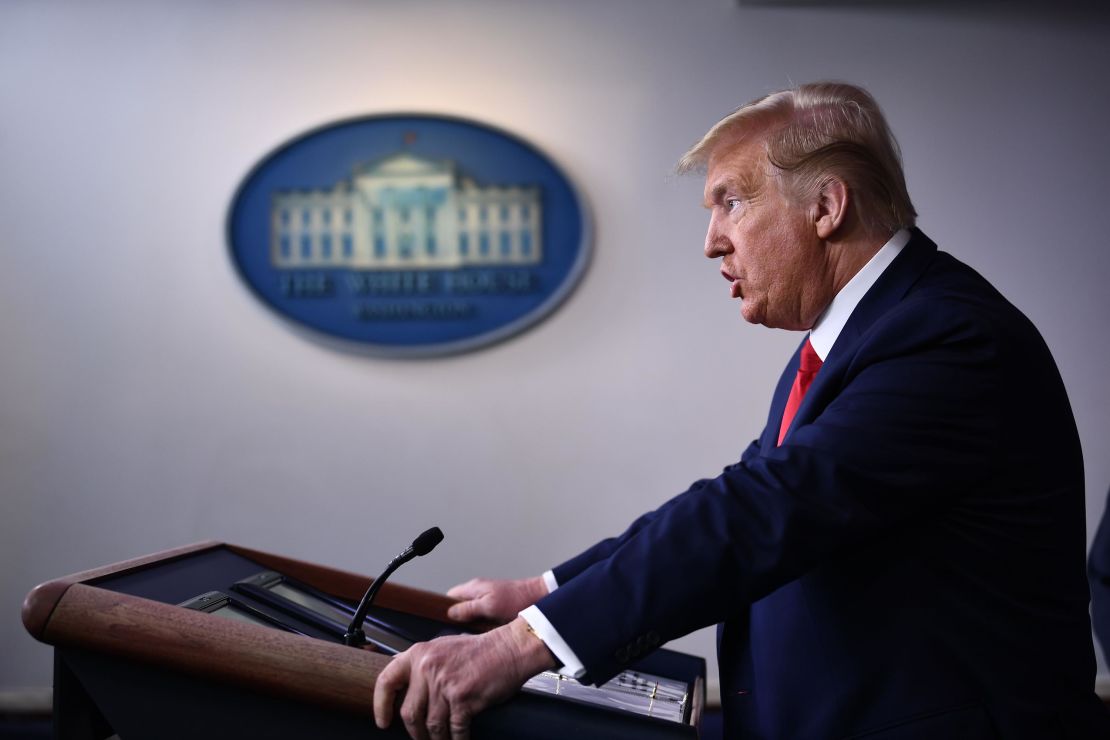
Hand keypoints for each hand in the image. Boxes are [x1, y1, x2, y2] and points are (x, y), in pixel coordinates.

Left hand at [373, 617, 556, 739]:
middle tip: (421, 738)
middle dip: (415, 732)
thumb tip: (403, 683)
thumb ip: (421, 664)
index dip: (381, 705)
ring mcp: (444, 684)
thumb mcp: (442, 647)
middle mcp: (427, 667)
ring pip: (431, 725)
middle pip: (409, 713)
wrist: (509, 649)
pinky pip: (454, 729)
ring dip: (436, 739)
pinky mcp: (462, 698)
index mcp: (419, 654)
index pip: (386, 681)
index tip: (383, 721)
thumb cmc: (479, 651)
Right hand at [445, 576, 548, 623]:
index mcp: (473, 588)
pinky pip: (482, 617)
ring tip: (475, 634)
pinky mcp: (495, 607)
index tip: (444, 623)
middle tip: (461, 632)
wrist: (539, 598)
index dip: (444, 610)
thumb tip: (450, 613)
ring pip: (471, 614)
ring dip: (472, 625)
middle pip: (459, 607)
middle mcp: (478, 592)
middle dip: (459, 620)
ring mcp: (487, 599)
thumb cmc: (516, 599)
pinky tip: (487, 633)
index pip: (449, 597)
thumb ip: (468, 608)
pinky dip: (483, 625)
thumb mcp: (489, 605)